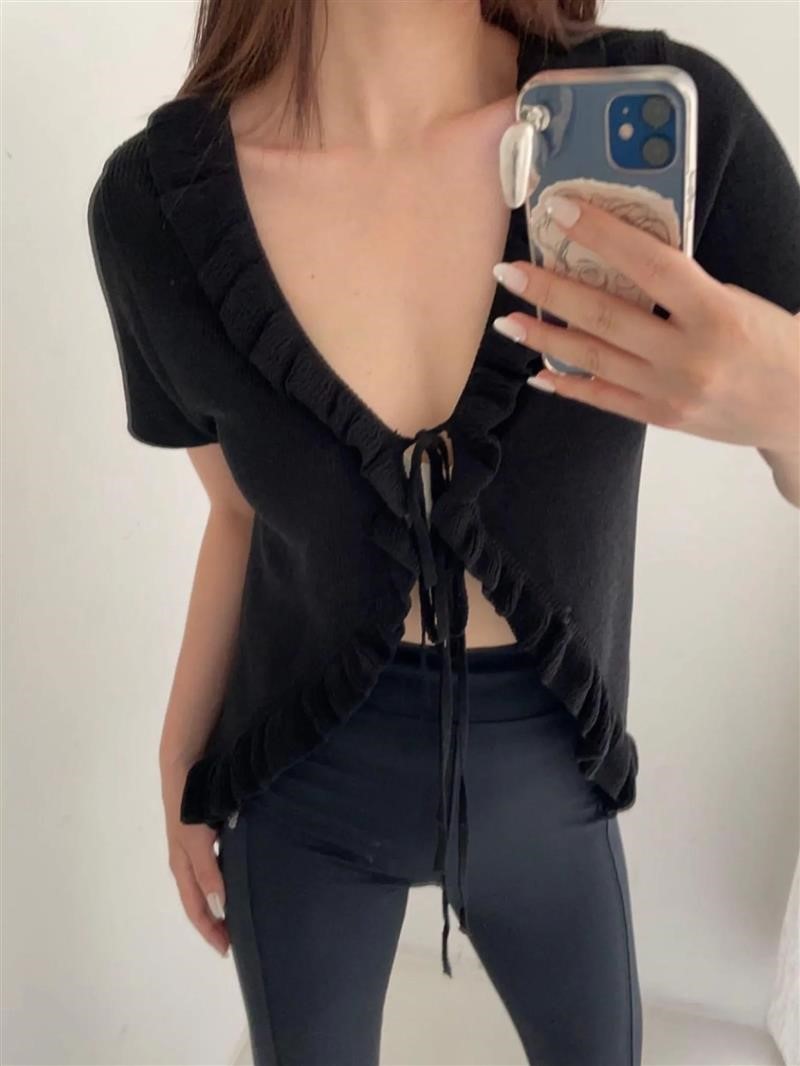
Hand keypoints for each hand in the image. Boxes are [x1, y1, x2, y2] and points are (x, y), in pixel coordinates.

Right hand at [161, 757, 229, 958]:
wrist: (183, 764)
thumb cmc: (189, 804)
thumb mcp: (196, 840)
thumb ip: (207, 872)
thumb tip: (220, 908)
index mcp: (182, 865)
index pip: (196, 908)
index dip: (210, 931)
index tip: (228, 951)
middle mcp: (187, 858)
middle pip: (201, 898)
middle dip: (216, 920)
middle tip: (240, 936)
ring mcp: (196, 843)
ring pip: (210, 880)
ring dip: (223, 898)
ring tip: (244, 910)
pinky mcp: (205, 829)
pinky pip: (216, 861)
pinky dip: (227, 875)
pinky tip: (245, 872)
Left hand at [491, 194, 799, 456]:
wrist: (797, 404)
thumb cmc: (768, 340)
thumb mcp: (734, 299)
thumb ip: (681, 286)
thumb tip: (616, 259)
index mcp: (714, 311)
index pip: (648, 264)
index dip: (600, 235)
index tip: (561, 212)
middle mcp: (687, 354)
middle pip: (604, 315)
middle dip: (549, 290)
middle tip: (509, 271)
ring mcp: (669, 391)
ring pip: (593, 358)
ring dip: (544, 336)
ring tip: (508, 318)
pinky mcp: (659, 417)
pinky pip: (602, 399)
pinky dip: (567, 383)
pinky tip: (537, 370)